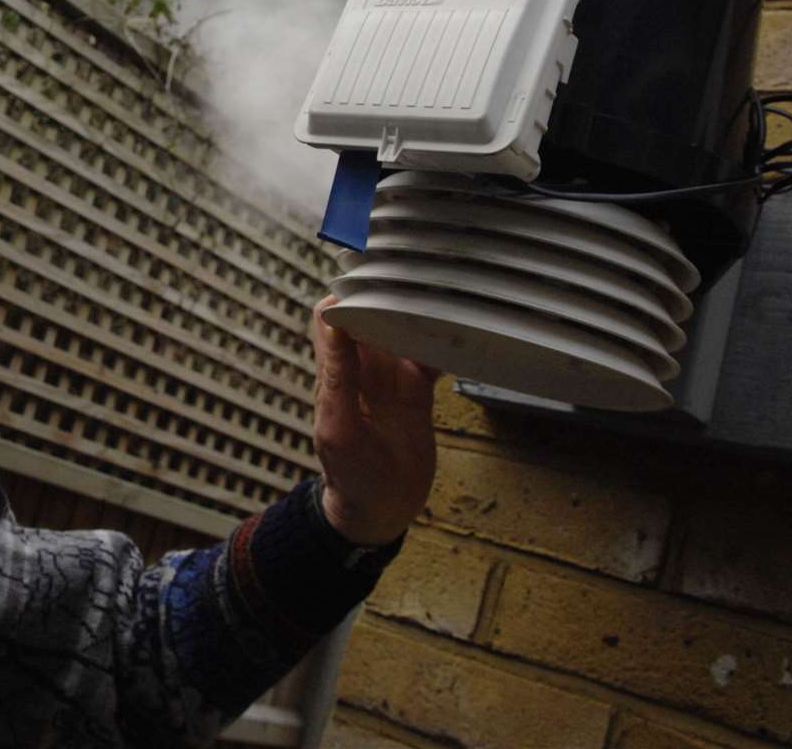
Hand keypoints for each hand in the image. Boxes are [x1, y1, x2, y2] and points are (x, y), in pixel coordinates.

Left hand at [310, 294, 438, 545]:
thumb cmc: (349, 474)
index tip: (369, 280)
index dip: (345, 295)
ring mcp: (391, 376)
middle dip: (387, 296)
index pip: (331, 316)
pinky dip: (443, 344)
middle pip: (370, 314)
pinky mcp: (418, 390)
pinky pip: (430, 355)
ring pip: (402, 328)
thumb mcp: (338, 428)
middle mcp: (363, 367)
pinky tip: (459, 336)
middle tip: (416, 281)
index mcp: (336, 372)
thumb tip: (333, 322)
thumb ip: (337, 376)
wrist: (380, 510)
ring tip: (442, 301)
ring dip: (418, 316)